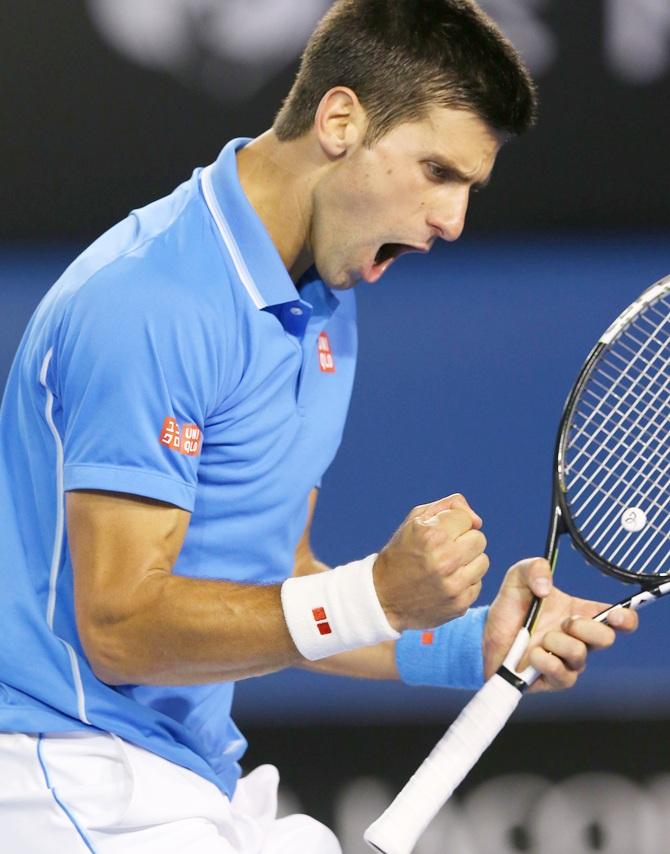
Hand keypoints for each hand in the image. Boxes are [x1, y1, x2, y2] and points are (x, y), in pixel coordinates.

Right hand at [373, 494, 488, 632]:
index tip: (437, 533)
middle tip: (444, 549)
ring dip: (468, 562)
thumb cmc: (401, 552)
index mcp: (432, 535)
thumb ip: (449, 507)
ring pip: (483, 561)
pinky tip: (446, 582)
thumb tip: (477, 519)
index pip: (466, 519)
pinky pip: (478, 584)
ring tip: (446, 566)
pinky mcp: (459, 604)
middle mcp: (444, 560)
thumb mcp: (416, 520)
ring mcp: (453, 585)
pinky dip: (465, 582)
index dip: (452, 524)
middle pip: (479, 539)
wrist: (383, 596)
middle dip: (464, 541)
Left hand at [483, 558, 638, 691]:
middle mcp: (580, 639)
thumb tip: (547, 587)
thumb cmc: (510, 606)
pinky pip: (563, 675)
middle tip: (566, 622)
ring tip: (541, 637)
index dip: (626, 618)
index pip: (620, 620)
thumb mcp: (518, 577)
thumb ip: (534, 568)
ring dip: (559, 643)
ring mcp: (568, 661)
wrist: (487, 633)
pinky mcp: (554, 680)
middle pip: (606, 638)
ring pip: (580, 656)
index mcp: (581, 614)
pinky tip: (533, 654)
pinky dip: (547, 661)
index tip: (616, 614)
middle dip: (587, 628)